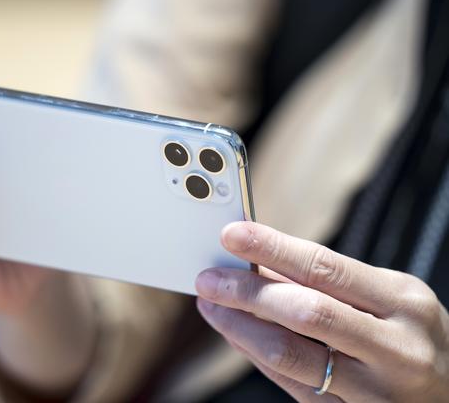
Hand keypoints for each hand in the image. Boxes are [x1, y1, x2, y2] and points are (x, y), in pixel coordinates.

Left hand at [195, 222, 448, 401]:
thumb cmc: (412, 334)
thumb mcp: (390, 297)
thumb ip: (329, 281)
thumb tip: (259, 259)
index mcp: (403, 301)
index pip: (325, 267)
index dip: (272, 247)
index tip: (232, 234)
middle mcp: (396, 348)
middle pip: (304, 312)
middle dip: (246, 292)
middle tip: (208, 278)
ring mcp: (377, 392)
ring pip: (291, 356)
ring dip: (240, 328)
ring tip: (212, 307)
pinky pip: (293, 386)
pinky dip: (257, 357)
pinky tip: (237, 336)